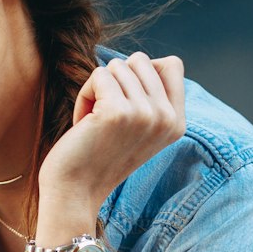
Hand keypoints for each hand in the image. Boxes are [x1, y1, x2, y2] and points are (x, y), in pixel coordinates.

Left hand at [37, 52, 185, 218]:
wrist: (75, 191)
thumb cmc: (99, 153)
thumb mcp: (139, 127)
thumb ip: (150, 97)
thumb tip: (143, 60)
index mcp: (177, 122)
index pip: (172, 64)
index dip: (142, 72)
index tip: (126, 102)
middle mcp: (167, 118)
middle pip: (141, 61)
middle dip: (116, 80)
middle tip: (106, 115)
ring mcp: (145, 114)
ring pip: (117, 66)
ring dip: (97, 90)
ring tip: (95, 122)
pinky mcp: (118, 112)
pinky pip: (98, 76)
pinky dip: (84, 96)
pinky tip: (85, 124)